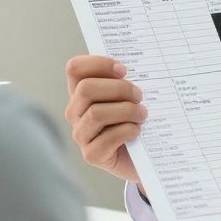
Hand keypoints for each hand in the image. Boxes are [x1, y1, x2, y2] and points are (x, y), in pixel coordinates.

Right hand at [65, 55, 146, 184]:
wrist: (145, 156)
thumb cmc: (137, 120)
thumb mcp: (131, 97)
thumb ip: (127, 82)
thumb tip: (140, 68)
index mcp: (82, 93)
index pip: (75, 68)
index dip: (98, 64)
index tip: (124, 70)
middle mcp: (76, 112)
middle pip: (86, 89)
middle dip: (118, 89)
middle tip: (139, 96)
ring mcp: (81, 134)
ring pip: (96, 113)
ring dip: (126, 111)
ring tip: (142, 114)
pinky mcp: (92, 155)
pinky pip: (107, 138)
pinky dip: (127, 131)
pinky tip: (137, 131)